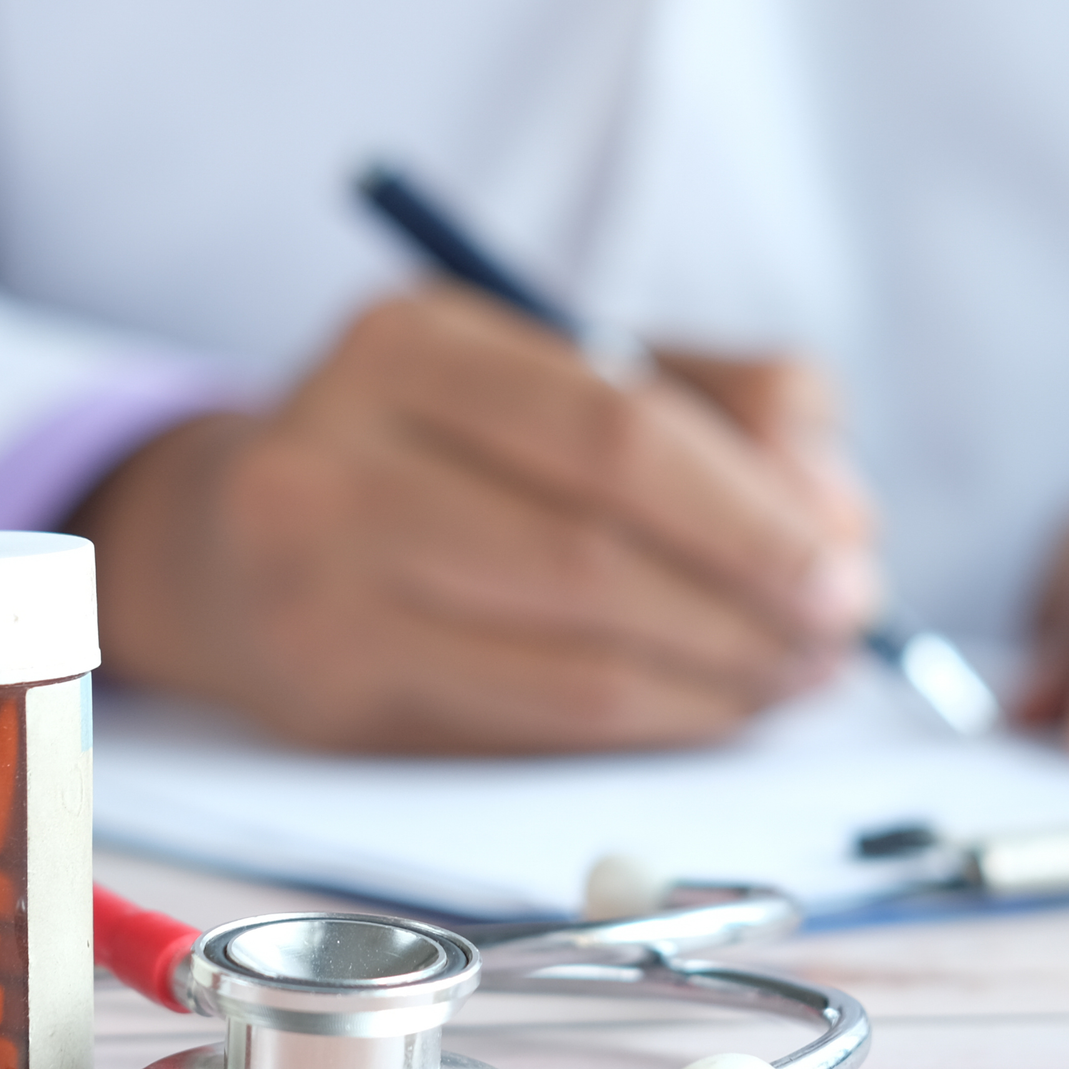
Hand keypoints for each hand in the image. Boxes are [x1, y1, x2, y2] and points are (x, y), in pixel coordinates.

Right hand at [72, 288, 877, 752]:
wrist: (224, 544)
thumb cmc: (434, 449)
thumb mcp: (551, 367)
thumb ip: (716, 403)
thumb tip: (839, 514)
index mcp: (408, 342)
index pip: (614, 430)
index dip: (750, 511)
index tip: (844, 561)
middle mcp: (337, 458)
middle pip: (594, 552)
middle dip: (749, 605)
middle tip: (836, 633)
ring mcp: (318, 590)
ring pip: (573, 661)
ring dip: (718, 683)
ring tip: (791, 675)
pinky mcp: (330, 700)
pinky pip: (534, 727)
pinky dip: (651, 726)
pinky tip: (711, 708)